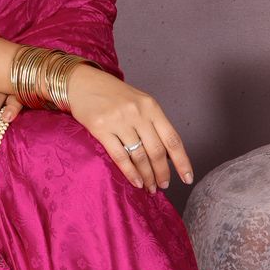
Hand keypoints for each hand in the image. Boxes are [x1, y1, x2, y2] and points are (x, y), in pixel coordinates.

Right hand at [66, 65, 193, 191]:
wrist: (82, 82)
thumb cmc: (112, 94)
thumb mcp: (139, 102)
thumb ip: (152, 123)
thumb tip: (167, 153)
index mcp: (151, 107)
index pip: (172, 139)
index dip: (182, 161)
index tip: (187, 177)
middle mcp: (138, 113)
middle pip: (157, 151)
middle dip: (162, 173)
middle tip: (163, 186)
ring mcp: (119, 121)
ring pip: (139, 156)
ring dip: (147, 176)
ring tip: (149, 187)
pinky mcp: (101, 128)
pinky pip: (120, 156)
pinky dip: (130, 172)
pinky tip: (136, 182)